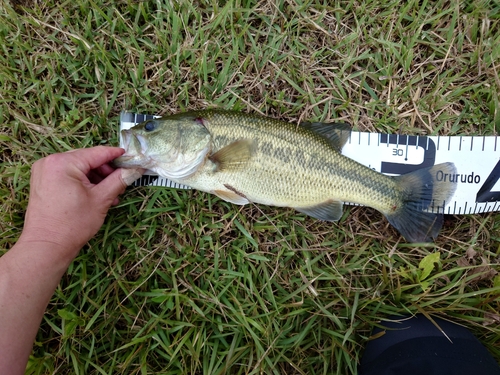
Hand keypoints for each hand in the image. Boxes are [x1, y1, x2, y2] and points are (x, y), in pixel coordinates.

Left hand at [18, 146, 143, 262]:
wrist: (47, 246)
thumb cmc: (72, 224)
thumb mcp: (101, 199)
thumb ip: (120, 180)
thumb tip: (136, 169)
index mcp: (63, 163)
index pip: (97, 153)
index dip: (117, 155)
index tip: (132, 158)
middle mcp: (50, 162)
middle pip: (87, 159)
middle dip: (106, 171)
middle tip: (121, 182)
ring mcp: (44, 171)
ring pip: (79, 167)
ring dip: (96, 178)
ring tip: (111, 194)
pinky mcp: (42, 181)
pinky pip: (68, 174)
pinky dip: (83, 182)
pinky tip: (96, 195)